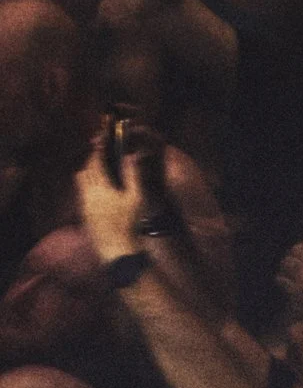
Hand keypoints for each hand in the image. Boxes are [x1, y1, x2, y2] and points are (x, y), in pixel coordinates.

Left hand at [74, 134, 146, 262]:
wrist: (116, 247)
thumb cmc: (129, 221)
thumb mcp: (136, 197)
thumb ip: (132, 174)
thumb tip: (131, 156)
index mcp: (101, 188)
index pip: (96, 163)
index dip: (98, 150)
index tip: (101, 139)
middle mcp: (89, 194)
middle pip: (85, 170)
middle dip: (91, 159)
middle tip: (99, 150)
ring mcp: (84, 205)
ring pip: (80, 182)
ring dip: (88, 171)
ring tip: (98, 166)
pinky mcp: (84, 213)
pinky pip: (82, 192)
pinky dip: (87, 183)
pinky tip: (98, 186)